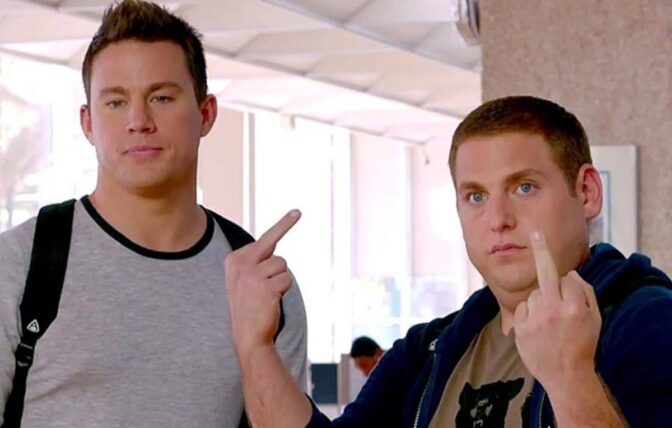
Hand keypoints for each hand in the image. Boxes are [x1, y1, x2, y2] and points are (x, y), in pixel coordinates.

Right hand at [225, 210, 300, 357]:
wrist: (247, 336)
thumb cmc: (249, 306)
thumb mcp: (245, 279)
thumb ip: (256, 260)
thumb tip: (272, 249)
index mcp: (234, 260)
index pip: (265, 239)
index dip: (283, 225)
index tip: (298, 211)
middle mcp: (241, 264)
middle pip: (275, 251)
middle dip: (283, 241)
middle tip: (297, 214)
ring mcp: (253, 275)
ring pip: (283, 267)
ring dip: (280, 281)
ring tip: (266, 296)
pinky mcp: (266, 287)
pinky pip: (287, 280)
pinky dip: (283, 291)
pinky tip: (270, 302)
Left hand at [513, 231, 601, 395]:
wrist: (566, 376)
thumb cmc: (583, 344)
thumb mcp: (594, 319)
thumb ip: (585, 293)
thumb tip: (569, 273)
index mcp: (575, 307)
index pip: (568, 278)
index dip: (568, 281)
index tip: (545, 239)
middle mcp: (554, 311)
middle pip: (546, 275)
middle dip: (542, 252)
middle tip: (536, 234)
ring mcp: (535, 320)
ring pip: (534, 294)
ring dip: (541, 300)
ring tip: (550, 323)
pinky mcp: (520, 329)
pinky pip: (523, 307)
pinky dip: (529, 312)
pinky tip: (538, 327)